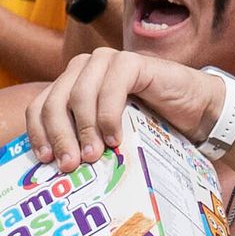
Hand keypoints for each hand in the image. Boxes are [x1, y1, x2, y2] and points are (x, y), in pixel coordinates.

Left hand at [27, 49, 212, 168]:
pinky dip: (109, 116)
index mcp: (71, 85)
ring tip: (95, 156)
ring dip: (84, 129)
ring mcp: (107, 62)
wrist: (195, 113)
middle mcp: (84, 69)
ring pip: (79, 95)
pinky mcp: (131, 62)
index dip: (39, 134)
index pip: (39, 106)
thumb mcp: (107, 138)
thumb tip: (56, 173)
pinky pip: (111, 89)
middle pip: (55, 102)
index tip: (46, 161)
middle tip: (71, 165)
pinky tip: (116, 138)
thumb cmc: (151, 129)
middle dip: (60, 137)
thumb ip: (83, 143)